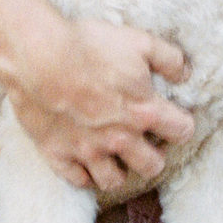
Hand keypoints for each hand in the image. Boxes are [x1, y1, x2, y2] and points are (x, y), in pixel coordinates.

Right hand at [6, 17, 192, 197]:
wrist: (37, 57)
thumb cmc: (88, 46)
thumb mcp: (138, 41)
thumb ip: (168, 58)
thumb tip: (185, 73)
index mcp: (144, 112)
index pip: (182, 132)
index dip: (181, 125)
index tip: (172, 118)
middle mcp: (120, 139)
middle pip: (152, 167)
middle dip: (153, 155)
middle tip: (144, 141)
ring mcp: (87, 151)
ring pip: (113, 181)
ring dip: (119, 170)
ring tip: (115, 155)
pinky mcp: (58, 155)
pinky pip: (77, 180)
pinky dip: (84, 175)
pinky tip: (85, 161)